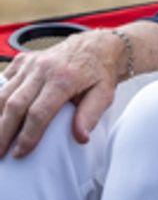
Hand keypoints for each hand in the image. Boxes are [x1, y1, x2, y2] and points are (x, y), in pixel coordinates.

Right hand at [0, 30, 125, 157]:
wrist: (98, 46)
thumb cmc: (100, 72)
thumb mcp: (105, 94)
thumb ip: (91, 115)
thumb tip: (80, 138)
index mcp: (64, 78)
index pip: (39, 113)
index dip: (27, 136)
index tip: (20, 153)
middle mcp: (44, 68)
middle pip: (15, 105)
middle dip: (4, 132)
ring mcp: (31, 62)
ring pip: (4, 93)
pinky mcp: (24, 60)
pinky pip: (4, 80)